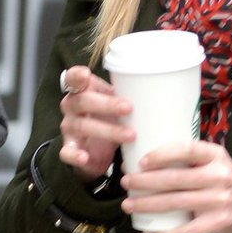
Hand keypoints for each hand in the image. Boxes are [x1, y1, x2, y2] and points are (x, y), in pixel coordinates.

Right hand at [57, 66, 132, 182]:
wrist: (97, 149)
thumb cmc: (110, 117)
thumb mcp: (116, 102)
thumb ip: (127, 93)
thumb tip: (165, 86)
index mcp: (83, 90)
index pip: (73, 78)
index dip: (77, 75)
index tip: (86, 75)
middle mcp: (72, 106)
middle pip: (83, 101)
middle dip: (107, 104)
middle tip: (129, 108)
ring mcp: (69, 127)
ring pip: (82, 126)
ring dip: (107, 130)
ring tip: (130, 136)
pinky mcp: (69, 148)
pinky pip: (66, 152)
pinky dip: (75, 155)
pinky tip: (85, 158)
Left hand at [123, 140, 231, 232]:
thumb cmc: (227, 182)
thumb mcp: (216, 162)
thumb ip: (191, 159)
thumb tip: (147, 158)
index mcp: (216, 156)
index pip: (187, 150)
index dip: (162, 154)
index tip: (142, 161)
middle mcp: (218, 177)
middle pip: (175, 179)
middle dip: (145, 182)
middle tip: (126, 183)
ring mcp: (218, 201)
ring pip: (175, 203)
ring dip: (147, 205)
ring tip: (129, 205)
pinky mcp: (217, 224)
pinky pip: (185, 230)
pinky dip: (164, 232)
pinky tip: (149, 231)